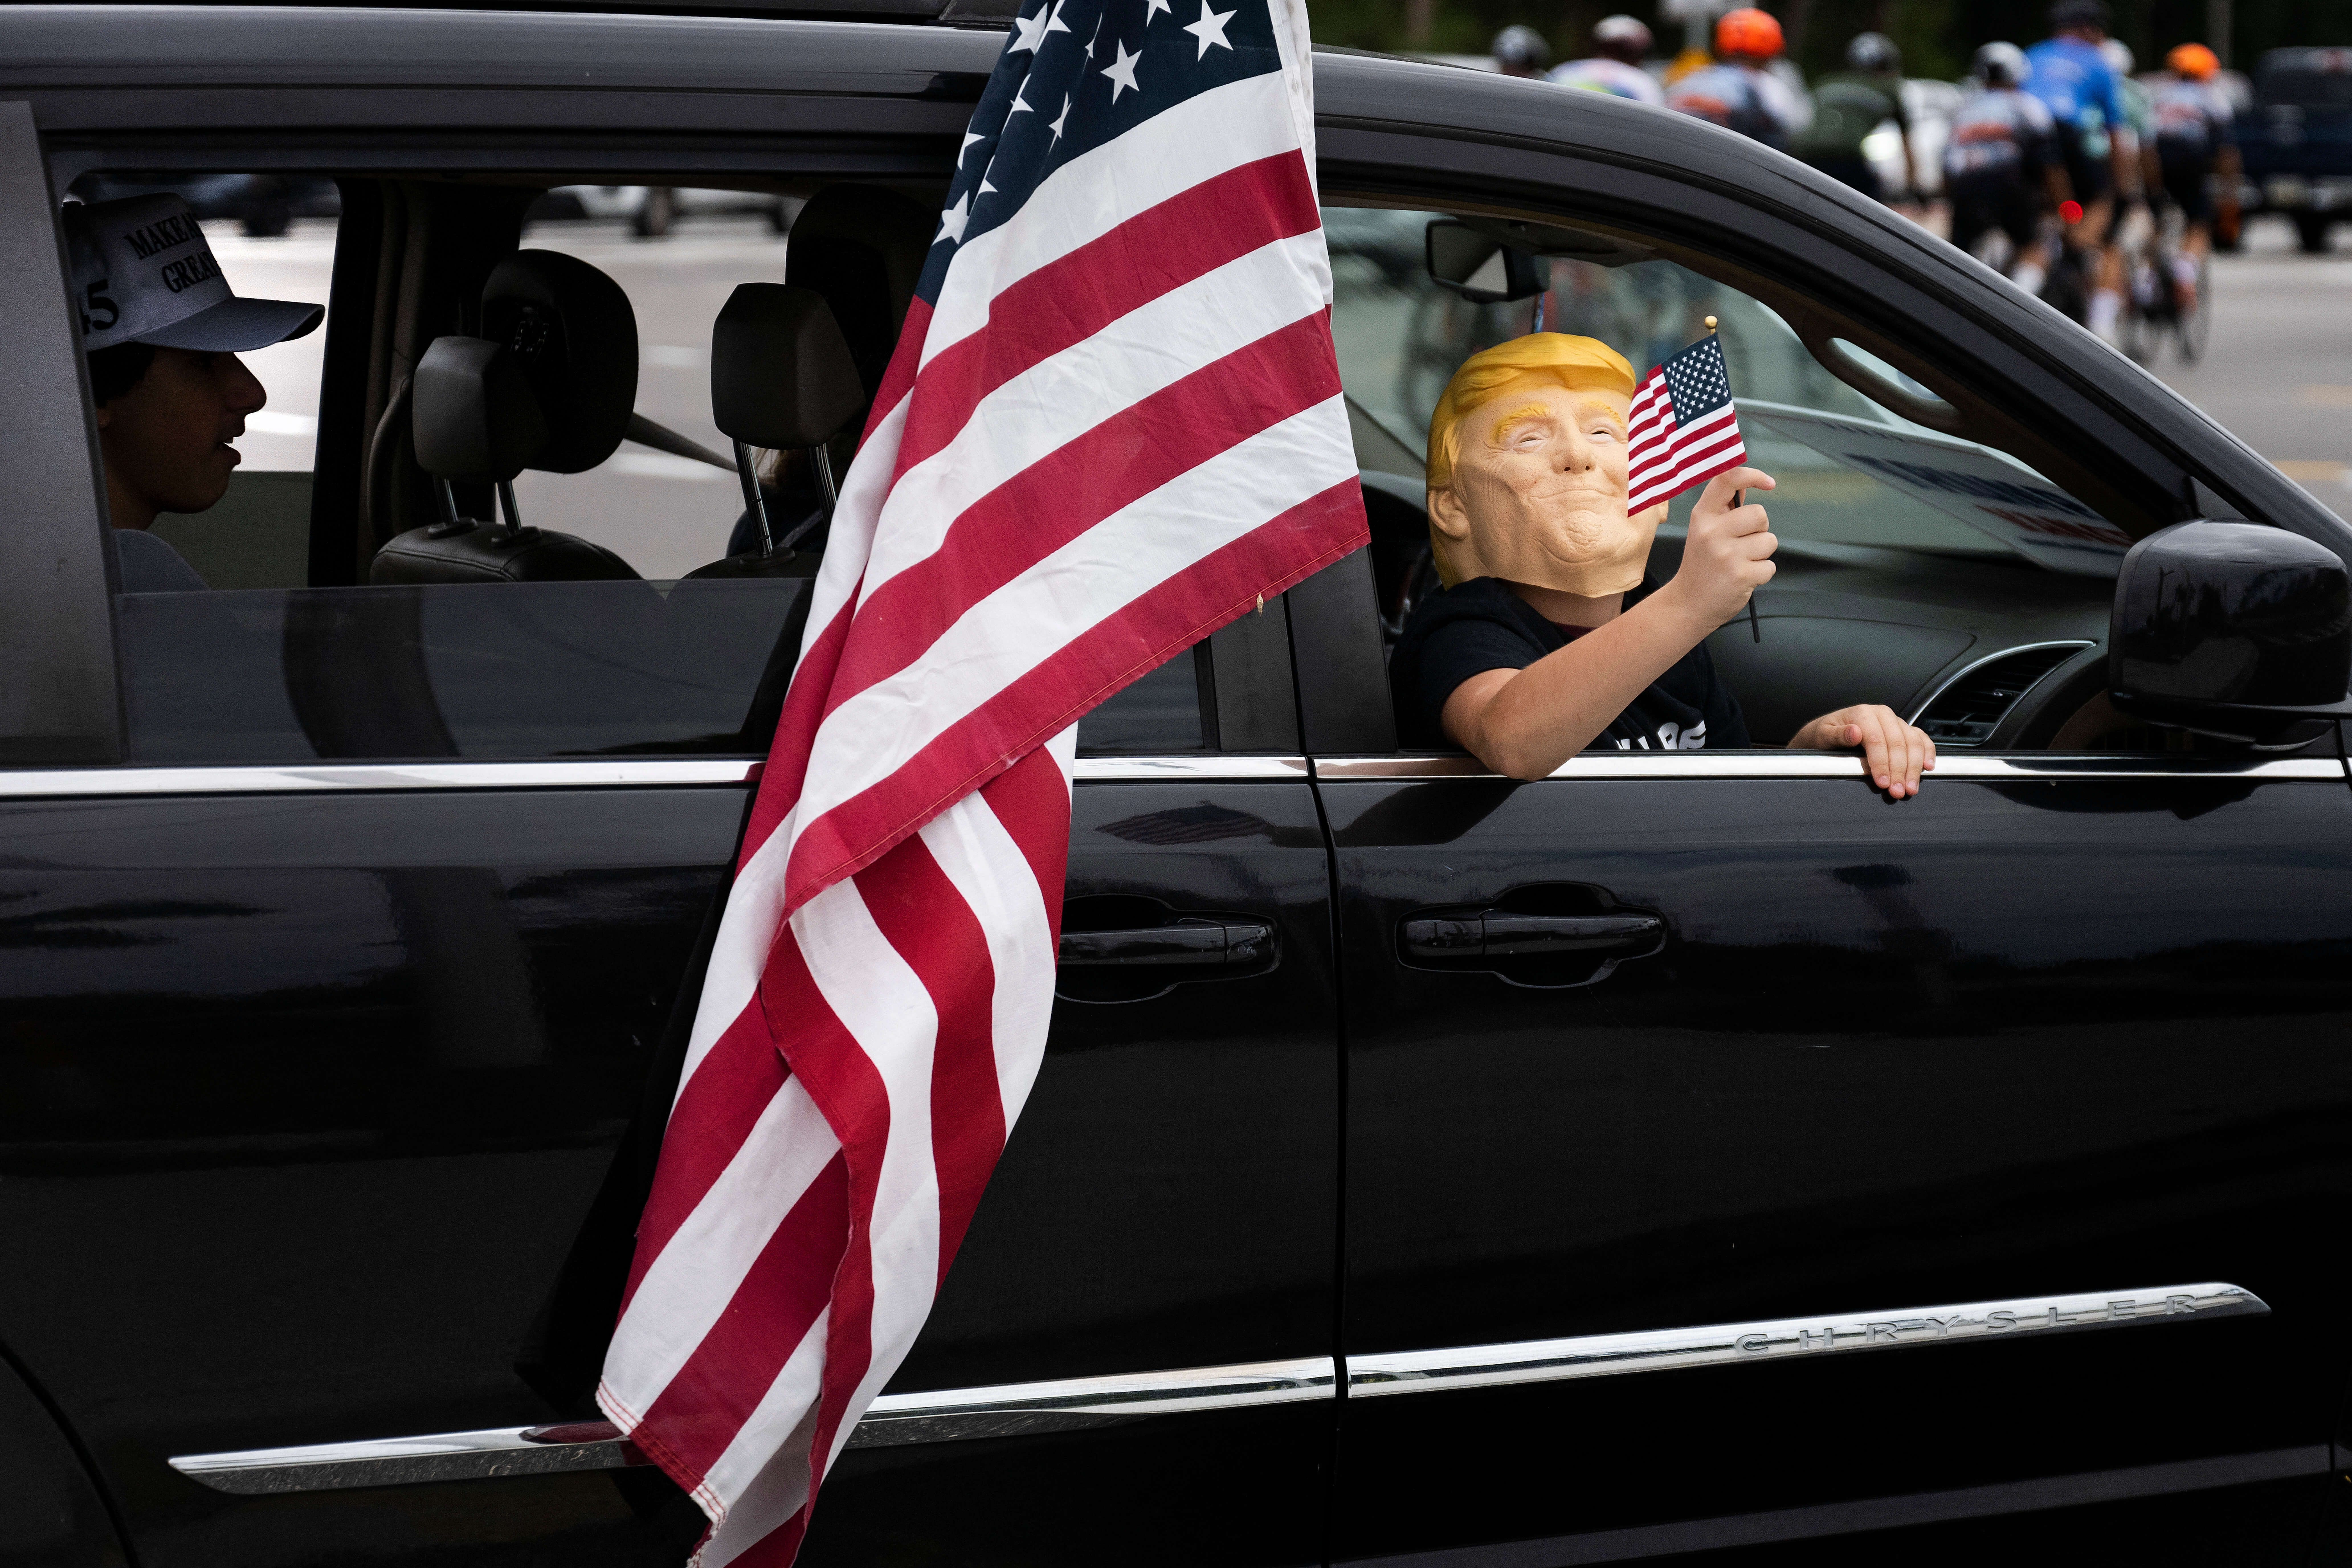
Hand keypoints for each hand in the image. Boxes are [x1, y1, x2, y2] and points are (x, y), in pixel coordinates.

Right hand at [1664, 467, 1775, 628]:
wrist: (1688, 604)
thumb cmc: (1702, 564)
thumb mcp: (1704, 530)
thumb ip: (1724, 508)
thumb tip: (1747, 483)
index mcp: (1702, 515)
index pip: (1727, 479)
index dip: (1752, 475)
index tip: (1768, 483)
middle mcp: (1712, 531)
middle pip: (1760, 514)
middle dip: (1759, 529)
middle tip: (1741, 544)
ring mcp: (1726, 554)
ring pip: (1769, 540)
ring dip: (1761, 553)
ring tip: (1740, 562)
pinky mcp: (1741, 575)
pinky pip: (1770, 566)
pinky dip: (1761, 574)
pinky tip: (1743, 578)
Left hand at [1791, 704, 1935, 798]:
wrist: (1827, 733)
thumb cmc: (1824, 735)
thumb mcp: (1823, 735)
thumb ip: (1838, 735)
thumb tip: (1854, 733)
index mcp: (1863, 713)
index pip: (1877, 740)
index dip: (1881, 763)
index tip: (1882, 783)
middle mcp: (1882, 715)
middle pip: (1898, 743)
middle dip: (1899, 770)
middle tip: (1898, 792)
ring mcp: (1895, 722)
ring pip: (1913, 742)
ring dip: (1914, 767)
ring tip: (1910, 788)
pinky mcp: (1904, 730)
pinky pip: (1921, 739)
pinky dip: (1927, 753)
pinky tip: (1927, 768)